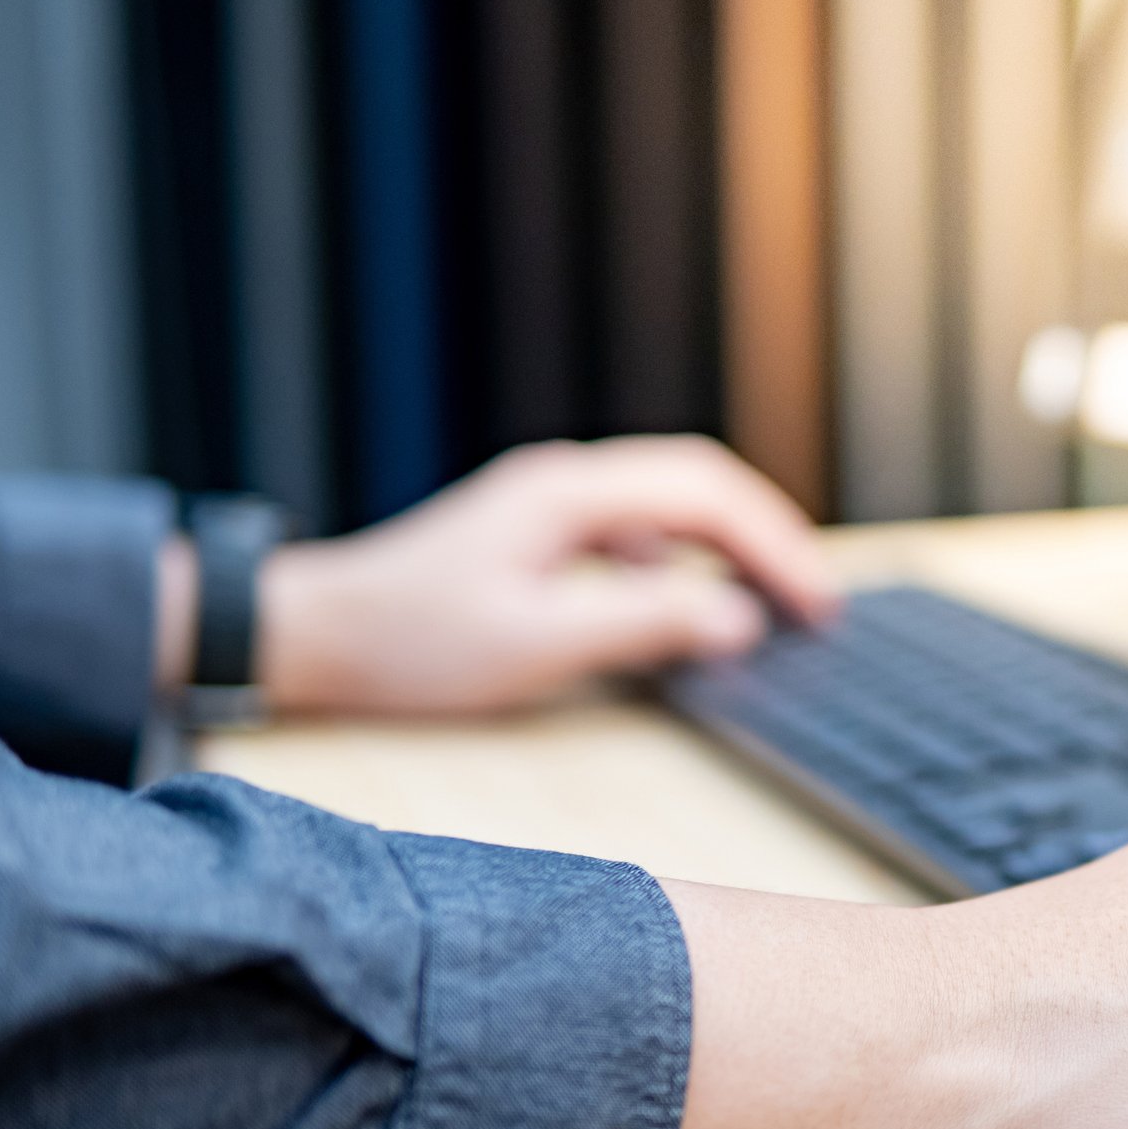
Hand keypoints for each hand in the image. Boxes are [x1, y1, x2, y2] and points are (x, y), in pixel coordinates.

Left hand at [254, 436, 837, 713]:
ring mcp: (550, 505)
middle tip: (816, 604)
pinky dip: (685, 563)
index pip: (705, 494)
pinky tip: (690, 610)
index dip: (775, 545)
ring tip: (776, 604)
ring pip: (671, 505)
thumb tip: (736, 619)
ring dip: (730, 548)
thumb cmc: (409, 645)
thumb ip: (643, 624)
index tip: (816, 604)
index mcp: (568, 493)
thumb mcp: (535, 644)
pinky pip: (637, 533)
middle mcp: (565, 483)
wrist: (310, 635)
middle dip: (768, 538)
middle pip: (699, 485)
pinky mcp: (538, 536)